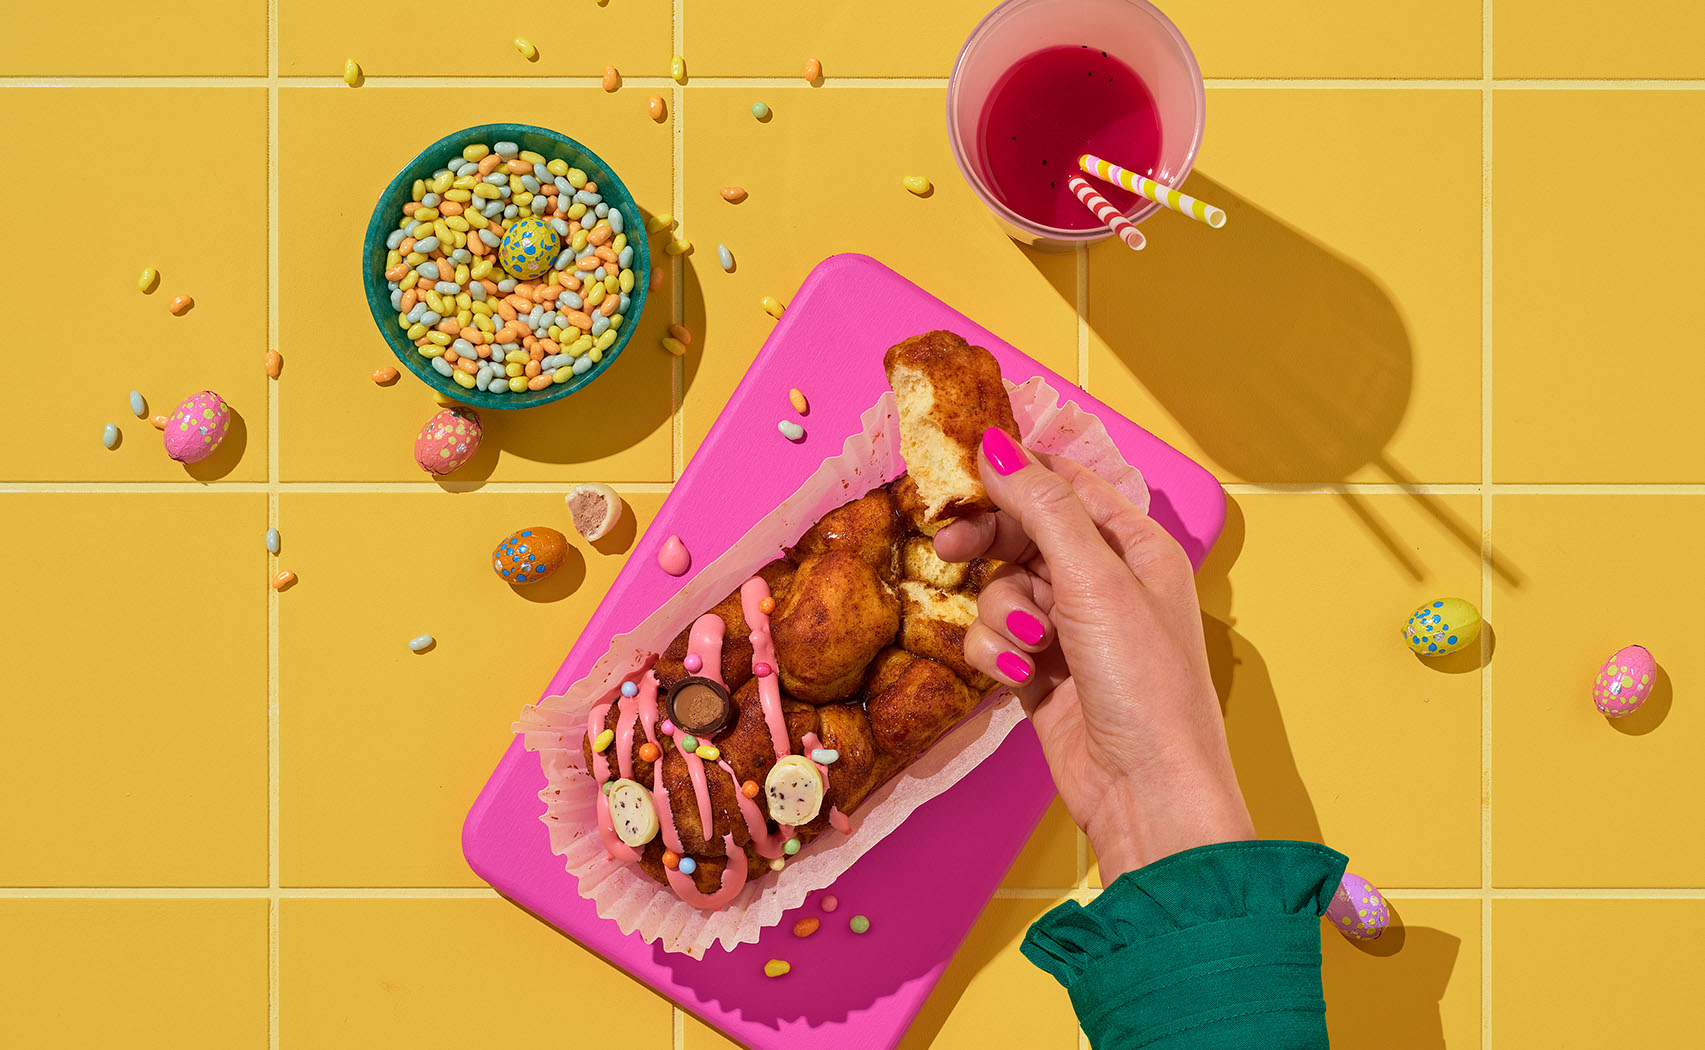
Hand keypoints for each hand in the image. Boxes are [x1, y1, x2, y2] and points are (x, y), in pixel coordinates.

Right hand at [934, 428, 1254, 880]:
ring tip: (1028, 646)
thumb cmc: (1145, 686)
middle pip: (1023, 533)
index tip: (957, 473)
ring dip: (1001, 615)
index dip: (1012, 473)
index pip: (1064, 484)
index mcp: (1136, 547)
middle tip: (949, 546)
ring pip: (1002, 589)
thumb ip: (1042, 510)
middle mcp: (1106, 582)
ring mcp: (1072, 630)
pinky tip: (1019, 679)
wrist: (1146, 795)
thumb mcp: (1094, 582)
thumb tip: (995, 444)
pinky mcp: (1041, 673)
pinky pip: (996, 639)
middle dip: (989, 544)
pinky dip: (997, 655)